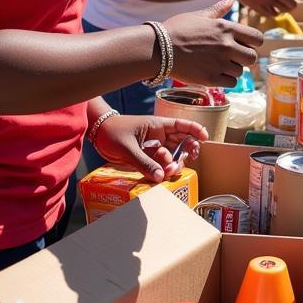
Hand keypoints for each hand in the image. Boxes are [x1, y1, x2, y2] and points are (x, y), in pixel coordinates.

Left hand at [94, 113, 209, 182]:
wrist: (96, 135)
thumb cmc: (112, 132)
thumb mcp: (127, 147)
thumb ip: (144, 162)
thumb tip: (162, 177)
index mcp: (157, 126)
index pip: (181, 125)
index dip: (195, 129)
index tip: (205, 138)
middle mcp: (158, 136)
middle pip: (181, 142)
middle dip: (186, 152)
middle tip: (184, 163)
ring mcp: (153, 147)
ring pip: (172, 155)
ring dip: (174, 164)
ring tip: (168, 172)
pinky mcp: (146, 157)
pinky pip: (160, 164)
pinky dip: (163, 170)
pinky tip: (162, 176)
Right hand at [166, 0, 262, 87]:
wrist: (157, 49)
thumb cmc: (177, 29)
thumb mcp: (199, 15)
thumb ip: (219, 9)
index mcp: (226, 28)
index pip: (257, 38)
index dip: (253, 42)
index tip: (244, 44)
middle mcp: (227, 45)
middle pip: (252, 57)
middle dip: (244, 58)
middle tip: (232, 57)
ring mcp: (220, 63)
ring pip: (241, 71)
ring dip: (233, 69)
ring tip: (218, 64)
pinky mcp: (211, 78)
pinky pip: (231, 83)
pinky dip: (225, 80)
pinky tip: (214, 73)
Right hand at [230, 0, 302, 15]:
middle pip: (292, 5)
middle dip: (293, 5)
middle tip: (291, 3)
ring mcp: (267, 0)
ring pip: (284, 11)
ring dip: (285, 9)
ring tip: (282, 6)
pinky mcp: (260, 8)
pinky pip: (273, 14)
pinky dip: (275, 12)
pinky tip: (273, 8)